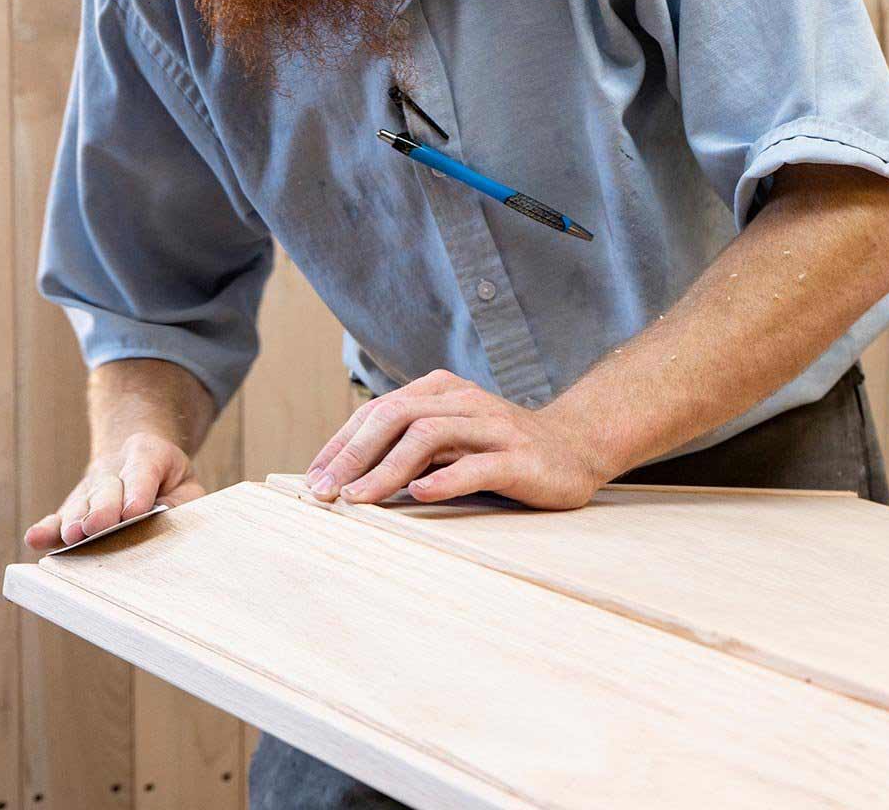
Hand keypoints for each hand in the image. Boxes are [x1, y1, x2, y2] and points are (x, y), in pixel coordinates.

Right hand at [24, 433, 203, 549]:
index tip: (135, 510)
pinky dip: (47, 529)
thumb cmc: (169, 480)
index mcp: (148, 453)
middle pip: (107, 487)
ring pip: (82, 503)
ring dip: (76, 521)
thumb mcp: (188, 484)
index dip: (138, 489)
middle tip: (100, 526)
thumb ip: (182, 503)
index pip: (142, 469)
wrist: (139, 458)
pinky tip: (35, 539)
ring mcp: (89, 486)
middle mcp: (113, 467)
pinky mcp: (73, 507)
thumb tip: (168, 526)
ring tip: (73, 536)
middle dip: (103, 508)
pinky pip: (58, 517)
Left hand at [304, 370, 609, 509]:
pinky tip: (420, 495)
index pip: (378, 411)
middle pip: (396, 417)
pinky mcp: (520, 457)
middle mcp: (464, 402)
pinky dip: (445, 479)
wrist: (575, 448)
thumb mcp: (451, 438)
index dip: (341, 443)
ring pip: (429, 437)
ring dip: (387, 469)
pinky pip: (477, 465)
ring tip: (358, 497)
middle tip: (324, 491)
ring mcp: (494, 427)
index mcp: (441, 391)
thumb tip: (346, 473)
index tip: (313, 477)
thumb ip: (409, 445)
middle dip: (353, 454)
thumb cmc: (500, 448)